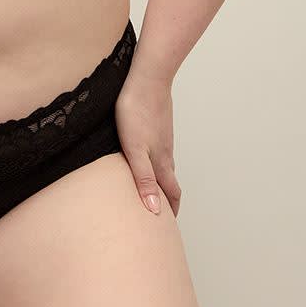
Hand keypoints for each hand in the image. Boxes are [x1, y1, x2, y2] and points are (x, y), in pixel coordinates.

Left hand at [114, 75, 181, 217]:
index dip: (170, 211)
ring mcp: (163, 137)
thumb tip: (155, 211)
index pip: (171, 193)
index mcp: (160, 162)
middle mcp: (165, 152)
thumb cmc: (137, 112)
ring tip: (154, 191)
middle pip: (170, 181)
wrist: (148, 78)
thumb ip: (144, 179)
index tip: (167, 228)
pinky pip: (160, 151)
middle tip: (162, 214)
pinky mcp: (158, 125)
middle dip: (168, 199)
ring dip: (162, 181)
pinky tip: (147, 159)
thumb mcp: (134, 150)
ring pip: (165, 165)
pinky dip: (157, 164)